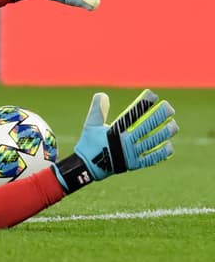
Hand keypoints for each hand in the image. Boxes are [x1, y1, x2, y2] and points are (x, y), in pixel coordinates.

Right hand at [54, 90, 176, 191]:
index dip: (143, 104)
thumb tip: (103, 94)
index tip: (152, 95)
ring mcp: (131, 154)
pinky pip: (152, 158)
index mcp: (115, 132)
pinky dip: (161, 152)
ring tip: (174, 125)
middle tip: (169, 108)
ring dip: (164, 133)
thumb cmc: (89, 143)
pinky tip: (169, 145)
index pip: (132, 115)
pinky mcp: (134, 164)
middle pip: (147, 127)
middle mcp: (125, 143)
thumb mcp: (90, 125)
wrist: (88, 167)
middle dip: (159, 116)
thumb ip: (97, 110)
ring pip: (153, 142)